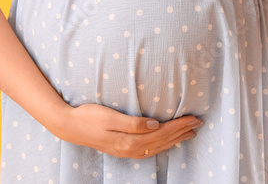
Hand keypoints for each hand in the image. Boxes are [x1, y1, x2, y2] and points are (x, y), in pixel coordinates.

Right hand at [51, 103, 201, 158]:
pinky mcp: (122, 149)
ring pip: (157, 147)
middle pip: (162, 141)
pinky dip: (162, 145)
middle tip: (198, 123)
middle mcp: (130, 149)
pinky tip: (166, 141)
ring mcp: (126, 151)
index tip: (193, 118)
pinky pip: (149, 149)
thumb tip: (156, 125)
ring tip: (188, 133)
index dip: (178, 126)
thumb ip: (134, 123)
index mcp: (129, 140)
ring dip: (174, 140)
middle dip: (181, 132)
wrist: (69, 126)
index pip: (161, 133)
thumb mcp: (110, 116)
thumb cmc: (89, 116)